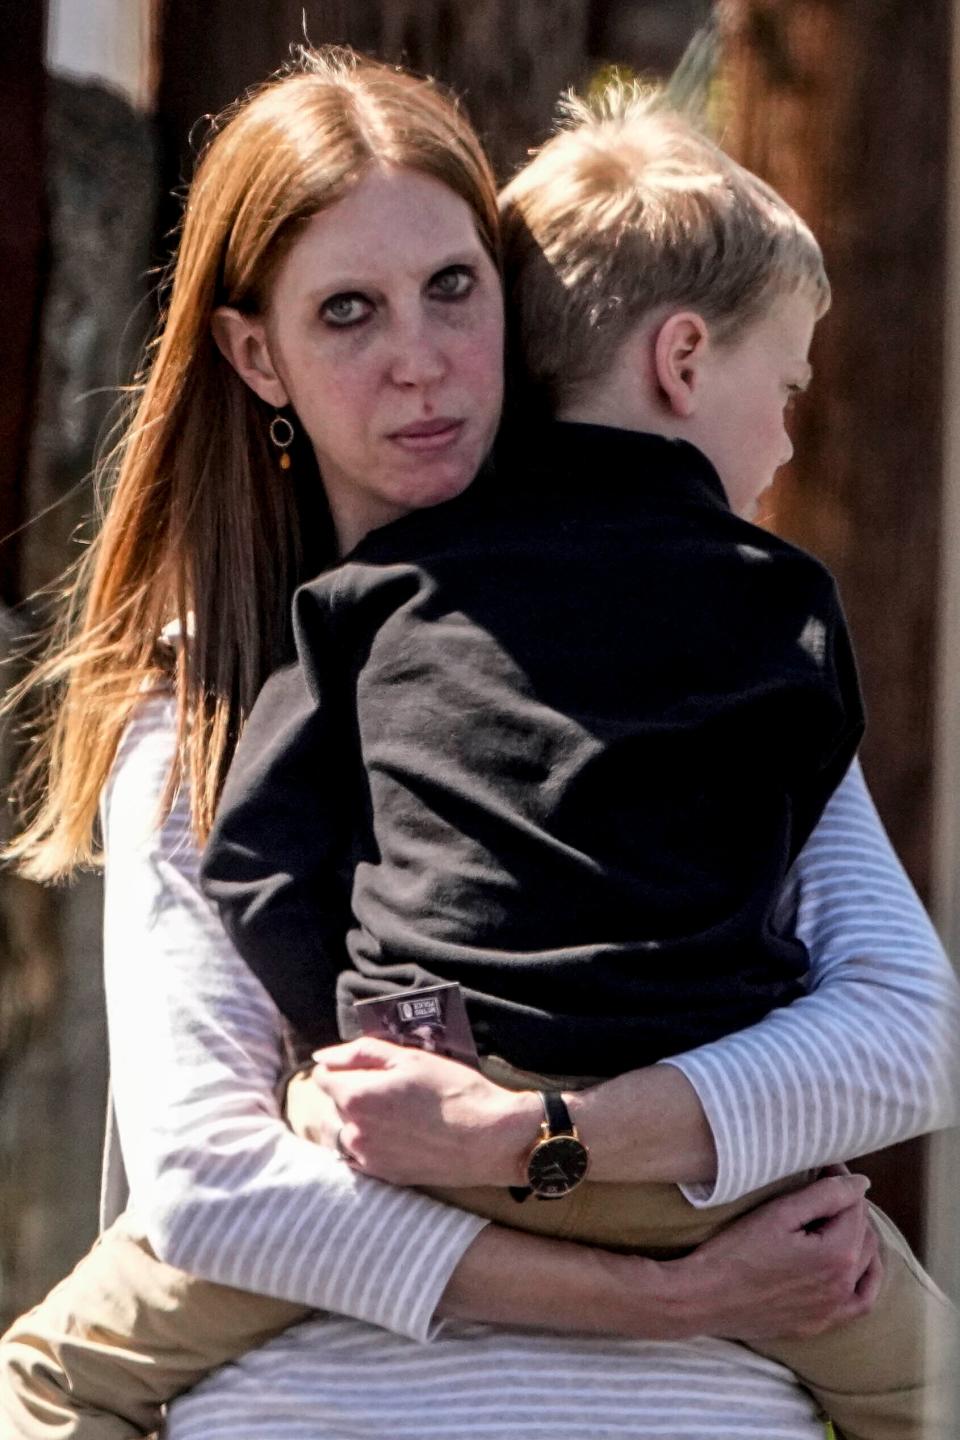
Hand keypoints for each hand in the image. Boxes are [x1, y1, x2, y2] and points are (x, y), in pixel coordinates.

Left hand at [304, 1037, 541, 1186]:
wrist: (490, 1139)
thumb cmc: (453, 1090)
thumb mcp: (410, 1058)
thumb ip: (360, 1053)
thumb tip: (322, 1058)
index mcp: (355, 1097)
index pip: (323, 1077)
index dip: (343, 1066)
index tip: (368, 1065)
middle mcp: (354, 1132)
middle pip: (334, 1105)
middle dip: (352, 1092)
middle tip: (391, 1087)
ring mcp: (368, 1159)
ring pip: (346, 1132)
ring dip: (360, 1120)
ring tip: (397, 1112)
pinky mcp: (385, 1177)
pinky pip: (361, 1156)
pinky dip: (372, 1144)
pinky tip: (402, 1135)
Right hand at [664, 1169, 881, 1341]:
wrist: (704, 1298)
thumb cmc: (736, 1251)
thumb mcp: (779, 1213)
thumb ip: (825, 1195)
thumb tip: (860, 1183)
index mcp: (838, 1254)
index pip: (855, 1205)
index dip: (841, 1180)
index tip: (824, 1166)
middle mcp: (844, 1285)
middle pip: (864, 1234)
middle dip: (850, 1207)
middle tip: (823, 1187)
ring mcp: (833, 1309)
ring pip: (867, 1266)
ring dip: (859, 1238)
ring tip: (836, 1219)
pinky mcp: (819, 1324)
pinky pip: (860, 1303)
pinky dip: (866, 1280)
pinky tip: (857, 1267)